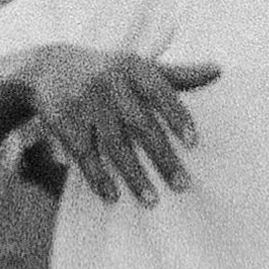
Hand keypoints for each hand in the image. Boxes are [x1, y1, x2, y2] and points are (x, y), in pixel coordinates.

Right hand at [20, 44, 219, 205]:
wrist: (49, 68)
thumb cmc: (109, 72)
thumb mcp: (139, 67)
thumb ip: (178, 75)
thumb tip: (219, 70)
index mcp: (133, 67)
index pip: (159, 91)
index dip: (176, 116)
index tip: (194, 142)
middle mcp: (109, 82)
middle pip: (139, 125)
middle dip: (162, 157)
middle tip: (182, 186)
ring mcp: (85, 101)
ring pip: (113, 144)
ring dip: (133, 175)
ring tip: (152, 202)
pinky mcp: (63, 120)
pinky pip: (84, 153)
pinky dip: (98, 176)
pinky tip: (112, 196)